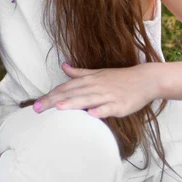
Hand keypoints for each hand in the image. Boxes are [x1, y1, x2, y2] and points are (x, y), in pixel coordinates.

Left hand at [33, 62, 160, 117]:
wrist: (145, 79)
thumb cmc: (119, 78)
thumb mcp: (97, 73)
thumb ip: (79, 72)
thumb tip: (64, 66)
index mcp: (88, 80)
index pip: (65, 88)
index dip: (50, 95)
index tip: (36, 103)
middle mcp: (95, 86)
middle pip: (70, 94)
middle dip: (53, 101)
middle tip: (37, 108)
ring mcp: (107, 95)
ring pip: (87, 100)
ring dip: (72, 103)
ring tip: (58, 108)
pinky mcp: (120, 105)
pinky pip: (108, 108)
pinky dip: (100, 111)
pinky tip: (91, 114)